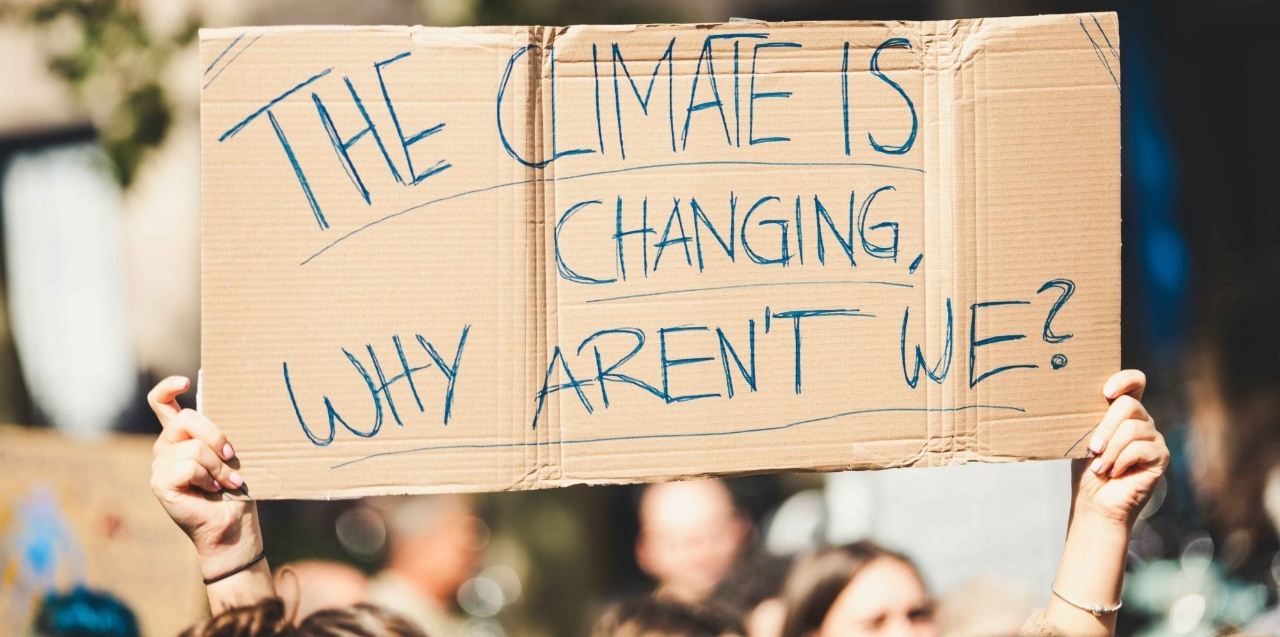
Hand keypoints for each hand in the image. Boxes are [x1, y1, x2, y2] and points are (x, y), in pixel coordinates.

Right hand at [148, 376, 260, 577]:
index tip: (185, 381)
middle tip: (233, 457)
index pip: (162, 403)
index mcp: (182, 436)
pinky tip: (212, 489)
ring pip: (193, 447)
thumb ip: (222, 433)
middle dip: (216, 436)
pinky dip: (207, 477)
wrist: (233, 525)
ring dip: (218, 465)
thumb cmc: (237, 488)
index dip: (168, 388)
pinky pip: (187, 466)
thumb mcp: (232, 453)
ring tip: (227, 481)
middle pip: (186, 419)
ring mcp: (160, 464)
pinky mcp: (159, 482)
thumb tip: (237, 408)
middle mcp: (166, 446)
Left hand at [1073, 369, 1167, 527]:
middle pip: (1129, 405)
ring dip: (1111, 449)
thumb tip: (1078, 402)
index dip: (1124, 380)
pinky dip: (1121, 461)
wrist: (1096, 502)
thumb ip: (1091, 418)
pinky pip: (1141, 448)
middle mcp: (1142, 421)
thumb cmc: (1088, 469)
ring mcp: (1154, 437)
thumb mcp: (1085, 438)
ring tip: (1100, 466)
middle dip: (1106, 426)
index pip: (1135, 381)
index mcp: (1123, 412)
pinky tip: (1113, 472)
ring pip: (1132, 428)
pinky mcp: (1161, 456)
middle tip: (1094, 447)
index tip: (1106, 392)